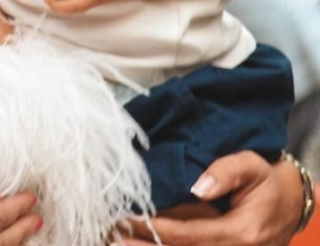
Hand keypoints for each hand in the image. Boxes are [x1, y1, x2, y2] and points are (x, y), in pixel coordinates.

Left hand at [118, 152, 300, 245]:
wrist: (292, 202)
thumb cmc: (268, 180)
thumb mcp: (251, 165)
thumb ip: (225, 172)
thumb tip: (196, 186)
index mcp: (241, 233)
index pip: (189, 235)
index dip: (156, 228)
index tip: (126, 219)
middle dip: (145, 245)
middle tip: (111, 236)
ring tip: (117, 242)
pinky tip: (142, 244)